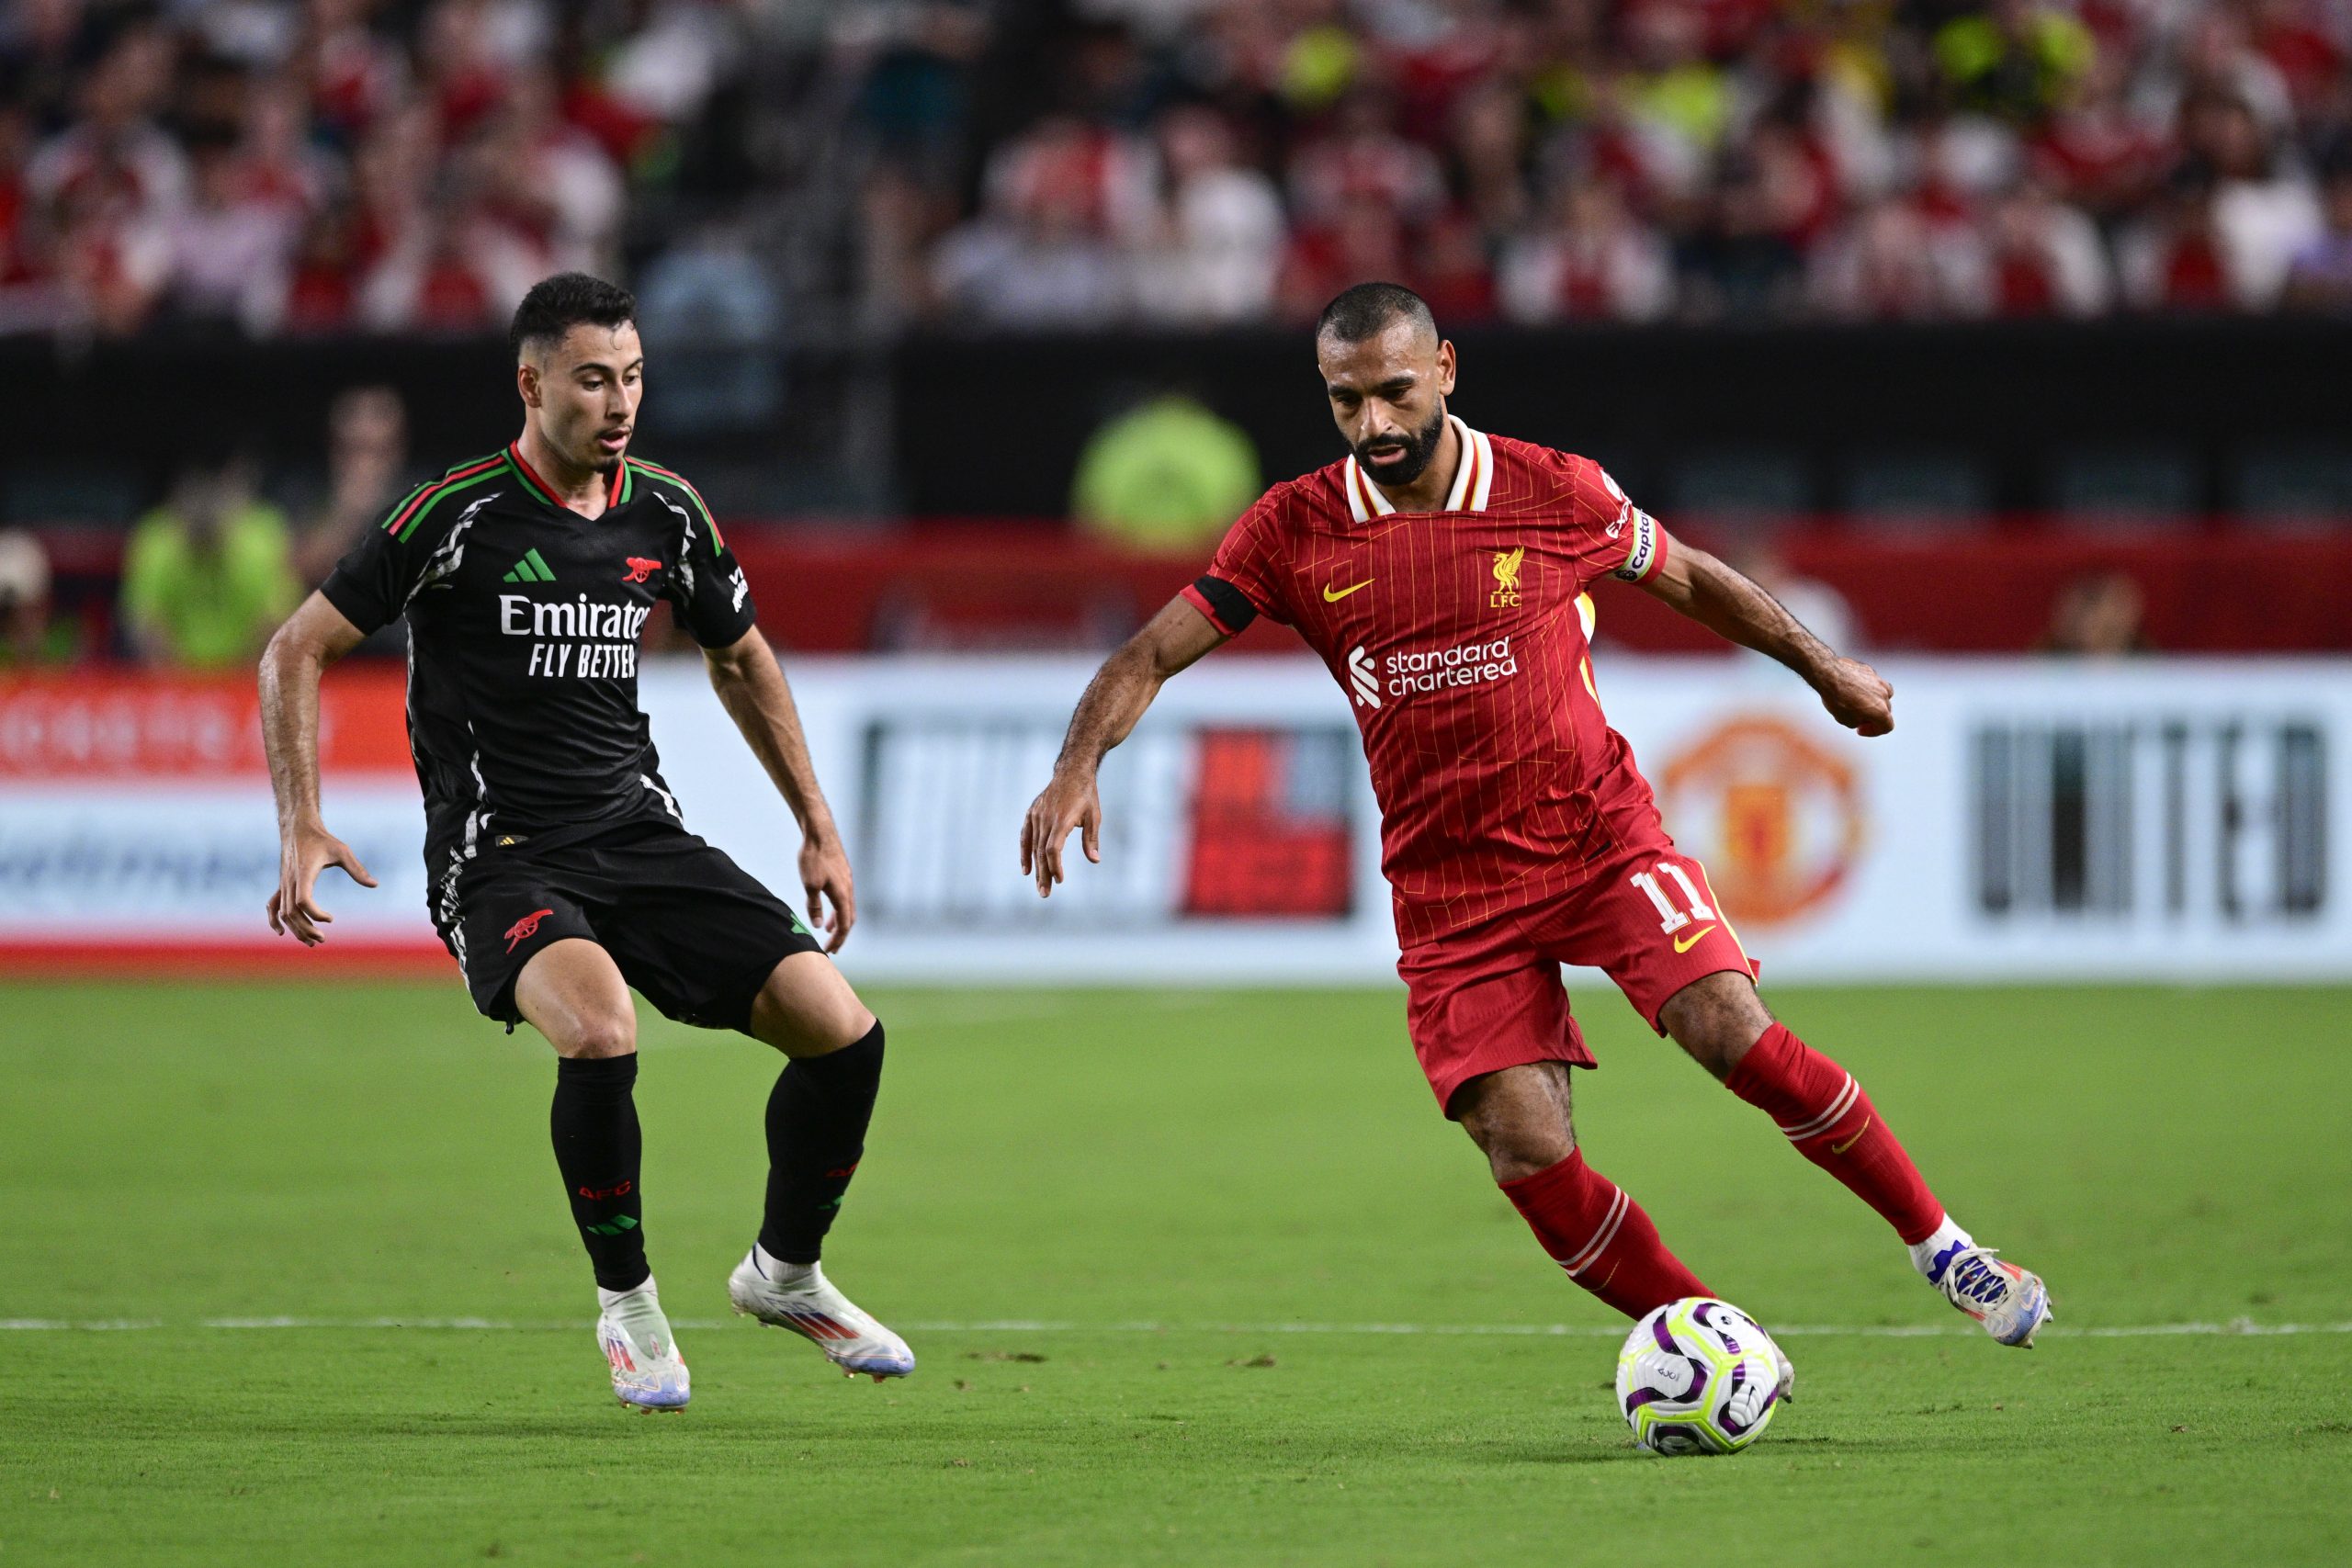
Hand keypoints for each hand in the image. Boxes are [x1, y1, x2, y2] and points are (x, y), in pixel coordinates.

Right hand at [265, 822, 377, 945]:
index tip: (331, 919)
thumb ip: (357, 869)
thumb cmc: (322, 839)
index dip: (316, 914)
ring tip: (312, 942)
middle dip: (306, 929)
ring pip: (284, 913)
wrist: (298, 828)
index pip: (303, 901)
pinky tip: (282, 932)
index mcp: (303, 873)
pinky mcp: (282, 884)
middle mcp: (289, 881)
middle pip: (292, 912)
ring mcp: (283, 884)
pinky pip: (273, 905)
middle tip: (323, 939)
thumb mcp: (343, 851)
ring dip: (296, 929)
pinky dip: (274, 920)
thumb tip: (375, 885)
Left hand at [799, 832, 855, 953]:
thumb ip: (814, 906)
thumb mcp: (810, 885)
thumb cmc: (814, 857)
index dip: (838, 940)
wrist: (820, 832)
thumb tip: (816, 924)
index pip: (844, 924)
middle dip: (841, 934)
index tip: (829, 950)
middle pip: (849, 918)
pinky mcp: (842, 874)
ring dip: (838, 921)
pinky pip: (843, 897)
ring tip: (827, 930)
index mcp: (843, 895)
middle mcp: (849, 889)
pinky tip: (826, 907)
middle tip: (831, 947)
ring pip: (846, 907)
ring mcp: (847, 881)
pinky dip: (837, 909)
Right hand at [1019, 768, 1100, 897]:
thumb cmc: (1086, 795)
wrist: (1071, 771)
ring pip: (1033, 847)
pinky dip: (1025, 853)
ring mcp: (1036, 815)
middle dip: (1044, 874)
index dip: (1055, 866)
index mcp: (1062, 819)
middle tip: (1045, 894)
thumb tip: (1095, 860)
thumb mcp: (1094, 816)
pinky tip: (1027, 869)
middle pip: (1041, 852)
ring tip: (1040, 887)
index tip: (1060, 880)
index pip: (1053, 848)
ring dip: (1036, 868)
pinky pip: (1025, 836)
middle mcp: (1046, 818)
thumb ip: (1091, 839)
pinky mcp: (1031, 813)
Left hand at [1815, 656, 1893, 735]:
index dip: (1874, 731)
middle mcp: (1884, 695)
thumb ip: (1858, 722)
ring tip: (1859, 703)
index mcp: (1880, 711)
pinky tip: (1853, 690)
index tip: (1860, 729)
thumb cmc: (1837, 698)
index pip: (1887, 726)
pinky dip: (1868, 689)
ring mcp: (1879, 681)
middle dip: (1873, 717)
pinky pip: (1874, 683)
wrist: (1829, 674)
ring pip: (1883, 694)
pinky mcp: (1870, 671)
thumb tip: (1860, 716)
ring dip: (1875, 701)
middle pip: (1886, 710)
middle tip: (1857, 717)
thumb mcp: (1845, 720)